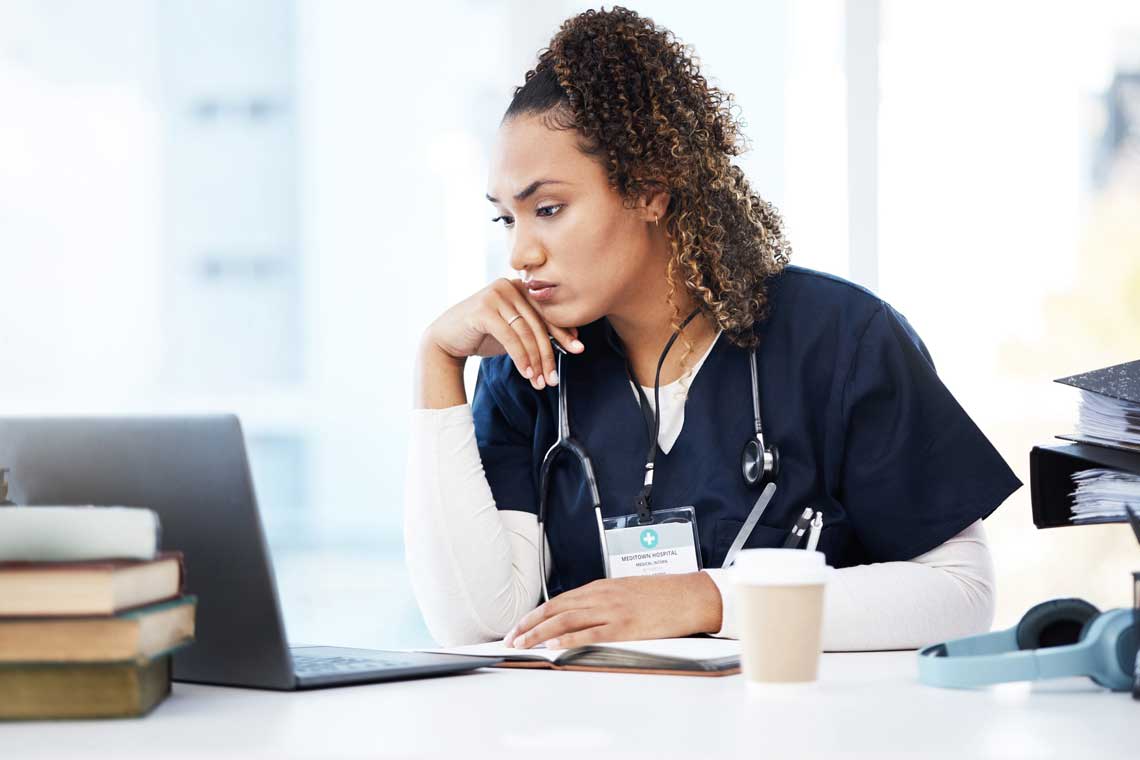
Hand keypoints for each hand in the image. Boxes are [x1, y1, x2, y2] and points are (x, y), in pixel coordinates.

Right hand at [425, 278, 582, 390]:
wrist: (447, 340)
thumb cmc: (483, 335)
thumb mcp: (515, 333)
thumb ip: (537, 331)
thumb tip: (573, 340)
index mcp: (520, 287)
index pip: (547, 311)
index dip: (563, 332)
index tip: (577, 350)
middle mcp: (509, 285)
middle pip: (538, 324)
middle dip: (549, 354)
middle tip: (553, 377)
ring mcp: (495, 294)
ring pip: (526, 333)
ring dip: (535, 360)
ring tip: (540, 381)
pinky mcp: (483, 309)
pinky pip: (510, 337)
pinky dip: (521, 358)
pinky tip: (526, 373)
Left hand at [504, 572, 722, 648]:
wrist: (688, 595)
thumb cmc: (661, 594)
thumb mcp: (625, 590)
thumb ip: (602, 600)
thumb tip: (581, 614)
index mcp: (600, 587)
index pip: (558, 600)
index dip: (535, 614)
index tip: (520, 625)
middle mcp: (601, 596)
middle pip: (555, 610)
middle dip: (529, 625)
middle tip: (511, 637)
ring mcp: (611, 611)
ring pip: (566, 621)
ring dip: (539, 634)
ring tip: (523, 644)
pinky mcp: (624, 627)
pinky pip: (590, 634)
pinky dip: (569, 641)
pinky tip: (553, 646)